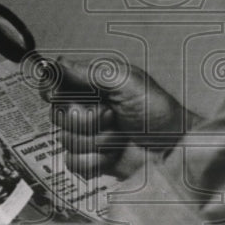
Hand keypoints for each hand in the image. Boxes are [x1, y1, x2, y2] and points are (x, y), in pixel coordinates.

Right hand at [44, 56, 192, 178]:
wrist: (173, 149)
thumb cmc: (158, 112)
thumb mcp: (127, 81)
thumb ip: (92, 71)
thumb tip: (59, 63)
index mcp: (94, 84)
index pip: (57, 81)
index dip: (50, 87)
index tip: (54, 93)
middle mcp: (88, 108)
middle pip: (59, 113)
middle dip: (86, 118)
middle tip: (111, 115)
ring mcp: (89, 135)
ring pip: (66, 139)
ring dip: (97, 140)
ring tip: (120, 135)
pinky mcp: (92, 159)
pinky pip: (74, 162)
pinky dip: (96, 160)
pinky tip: (114, 153)